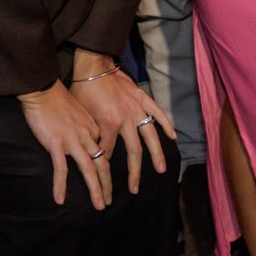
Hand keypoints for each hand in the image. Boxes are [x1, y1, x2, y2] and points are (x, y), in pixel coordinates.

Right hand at [17, 80, 110, 208]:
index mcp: (93, 128)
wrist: (43, 88)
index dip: (106, 168)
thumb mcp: (79, 111)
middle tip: (108, 202)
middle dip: (107, 185)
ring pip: (90, 169)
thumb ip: (85, 126)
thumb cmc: (58, 98)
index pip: (104, 151)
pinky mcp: (57, 143)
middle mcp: (87, 135)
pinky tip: (59, 200)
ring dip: (96, 189)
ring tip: (99, 204)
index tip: (106, 182)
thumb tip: (87, 139)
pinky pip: (61, 169)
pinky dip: (61, 185)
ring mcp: (73, 140)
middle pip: (103, 164)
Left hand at [67, 60, 168, 196]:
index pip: (106, 154)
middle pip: (133, 152)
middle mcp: (125, 120)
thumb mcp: (82, 116)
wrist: (93, 66)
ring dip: (156, 155)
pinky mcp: (142, 98)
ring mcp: (136, 109)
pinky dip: (166, 124)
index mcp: (108, 125)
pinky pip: (157, 112)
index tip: (102, 180)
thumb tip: (96, 150)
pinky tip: (173, 137)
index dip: (104, 168)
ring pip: (150, 137)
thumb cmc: (83, 90)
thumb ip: (92, 134)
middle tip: (134, 190)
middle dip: (133, 173)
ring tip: (161, 170)